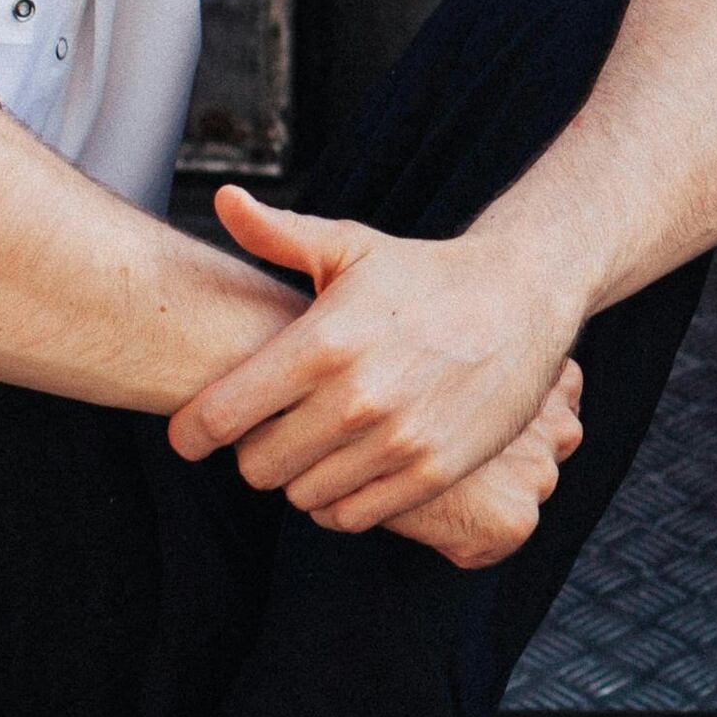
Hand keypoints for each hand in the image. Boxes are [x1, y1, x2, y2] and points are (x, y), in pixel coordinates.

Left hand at [169, 190, 588, 538]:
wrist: (523, 298)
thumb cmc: (425, 274)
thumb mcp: (351, 246)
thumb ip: (278, 233)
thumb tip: (224, 200)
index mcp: (322, 344)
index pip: (219, 417)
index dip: (193, 432)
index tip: (195, 432)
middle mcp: (355, 399)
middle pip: (256, 466)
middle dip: (254, 451)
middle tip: (273, 428)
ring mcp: (397, 440)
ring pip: (302, 496)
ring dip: (300, 476)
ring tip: (316, 445)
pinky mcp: (433, 472)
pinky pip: (353, 517)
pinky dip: (341, 502)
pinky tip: (348, 467)